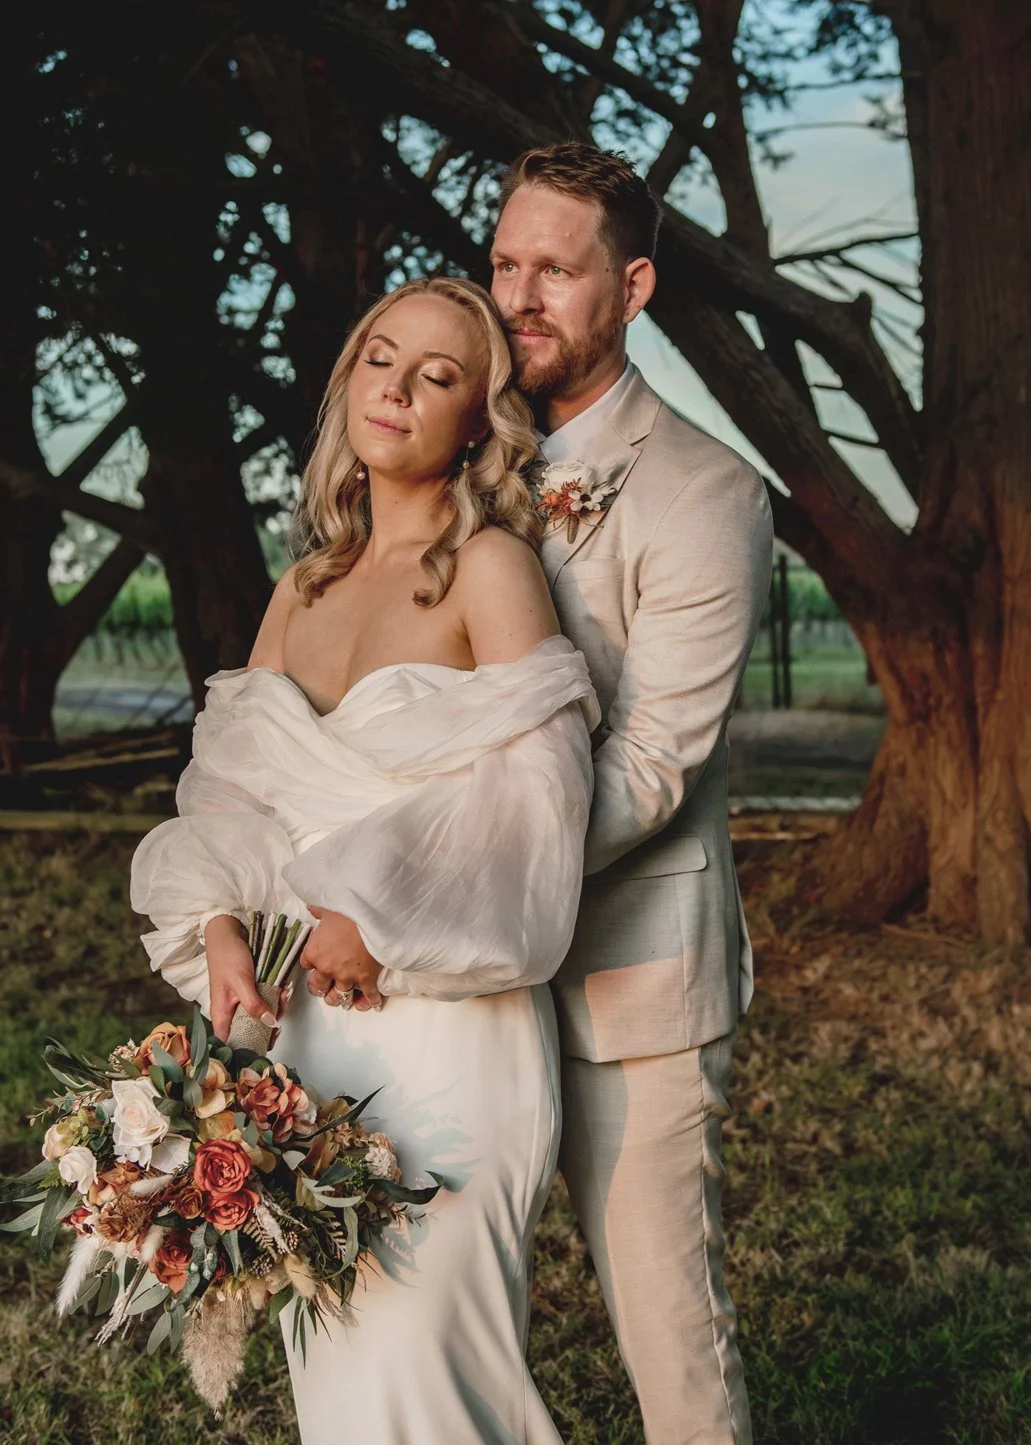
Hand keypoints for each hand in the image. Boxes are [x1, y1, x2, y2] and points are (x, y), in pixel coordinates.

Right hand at [204, 914, 279, 1041]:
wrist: (227, 932)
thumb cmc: (227, 956)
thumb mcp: (242, 982)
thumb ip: (254, 1005)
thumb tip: (270, 1024)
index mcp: (221, 1015)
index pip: (232, 1043)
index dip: (249, 1047)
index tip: (269, 1040)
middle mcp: (230, 1011)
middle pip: (251, 1030)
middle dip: (270, 1023)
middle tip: (281, 1011)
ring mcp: (240, 1001)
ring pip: (260, 1015)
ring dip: (276, 1007)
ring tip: (285, 994)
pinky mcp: (249, 991)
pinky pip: (264, 1000)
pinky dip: (275, 997)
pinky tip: (284, 988)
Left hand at [300, 906, 383, 1011]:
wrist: (371, 915)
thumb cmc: (348, 910)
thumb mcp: (327, 908)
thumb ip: (318, 911)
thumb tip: (313, 907)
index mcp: (315, 952)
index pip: (306, 964)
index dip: (312, 964)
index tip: (315, 963)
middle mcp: (328, 968)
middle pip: (320, 987)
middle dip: (322, 989)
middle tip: (325, 990)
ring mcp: (347, 976)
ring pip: (340, 997)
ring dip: (341, 999)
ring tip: (343, 1000)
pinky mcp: (367, 979)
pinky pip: (368, 996)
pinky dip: (370, 1001)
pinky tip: (373, 1004)